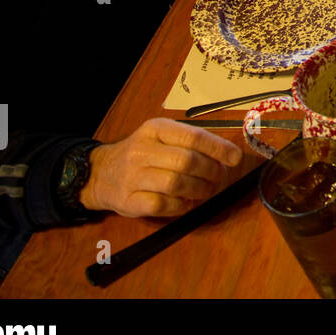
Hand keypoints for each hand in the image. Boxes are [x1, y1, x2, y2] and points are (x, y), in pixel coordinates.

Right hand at [78, 118, 242, 218]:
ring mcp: (133, 176)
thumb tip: (229, 155)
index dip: (218, 148)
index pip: (193, 137)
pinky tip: (186, 201)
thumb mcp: (163, 138)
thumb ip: (192, 143)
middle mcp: (142, 150)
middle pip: (186, 161)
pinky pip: (163, 205)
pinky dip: (181, 205)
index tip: (234, 158)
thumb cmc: (143, 154)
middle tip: (218, 177)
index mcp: (155, 129)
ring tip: (205, 190)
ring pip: (176, 183)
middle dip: (210, 171)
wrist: (101, 174)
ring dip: (199, 189)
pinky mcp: (129, 201)